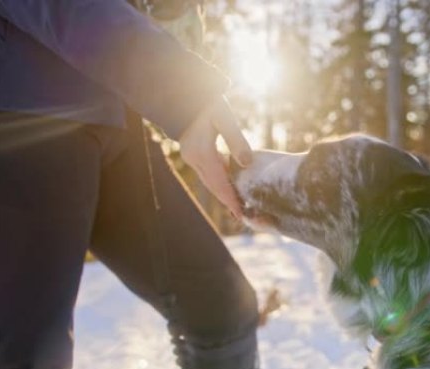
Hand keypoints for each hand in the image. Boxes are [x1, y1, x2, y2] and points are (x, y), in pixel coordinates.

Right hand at [179, 95, 251, 217]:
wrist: (182, 93)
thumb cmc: (206, 102)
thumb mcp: (224, 118)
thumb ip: (236, 140)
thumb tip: (247, 163)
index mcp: (203, 153)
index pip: (220, 183)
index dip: (231, 199)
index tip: (241, 213)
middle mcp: (194, 158)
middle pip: (213, 186)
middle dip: (227, 201)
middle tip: (241, 215)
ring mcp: (191, 156)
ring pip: (209, 181)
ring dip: (222, 193)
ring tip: (236, 204)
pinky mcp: (191, 152)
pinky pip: (206, 172)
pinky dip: (217, 181)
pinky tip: (228, 184)